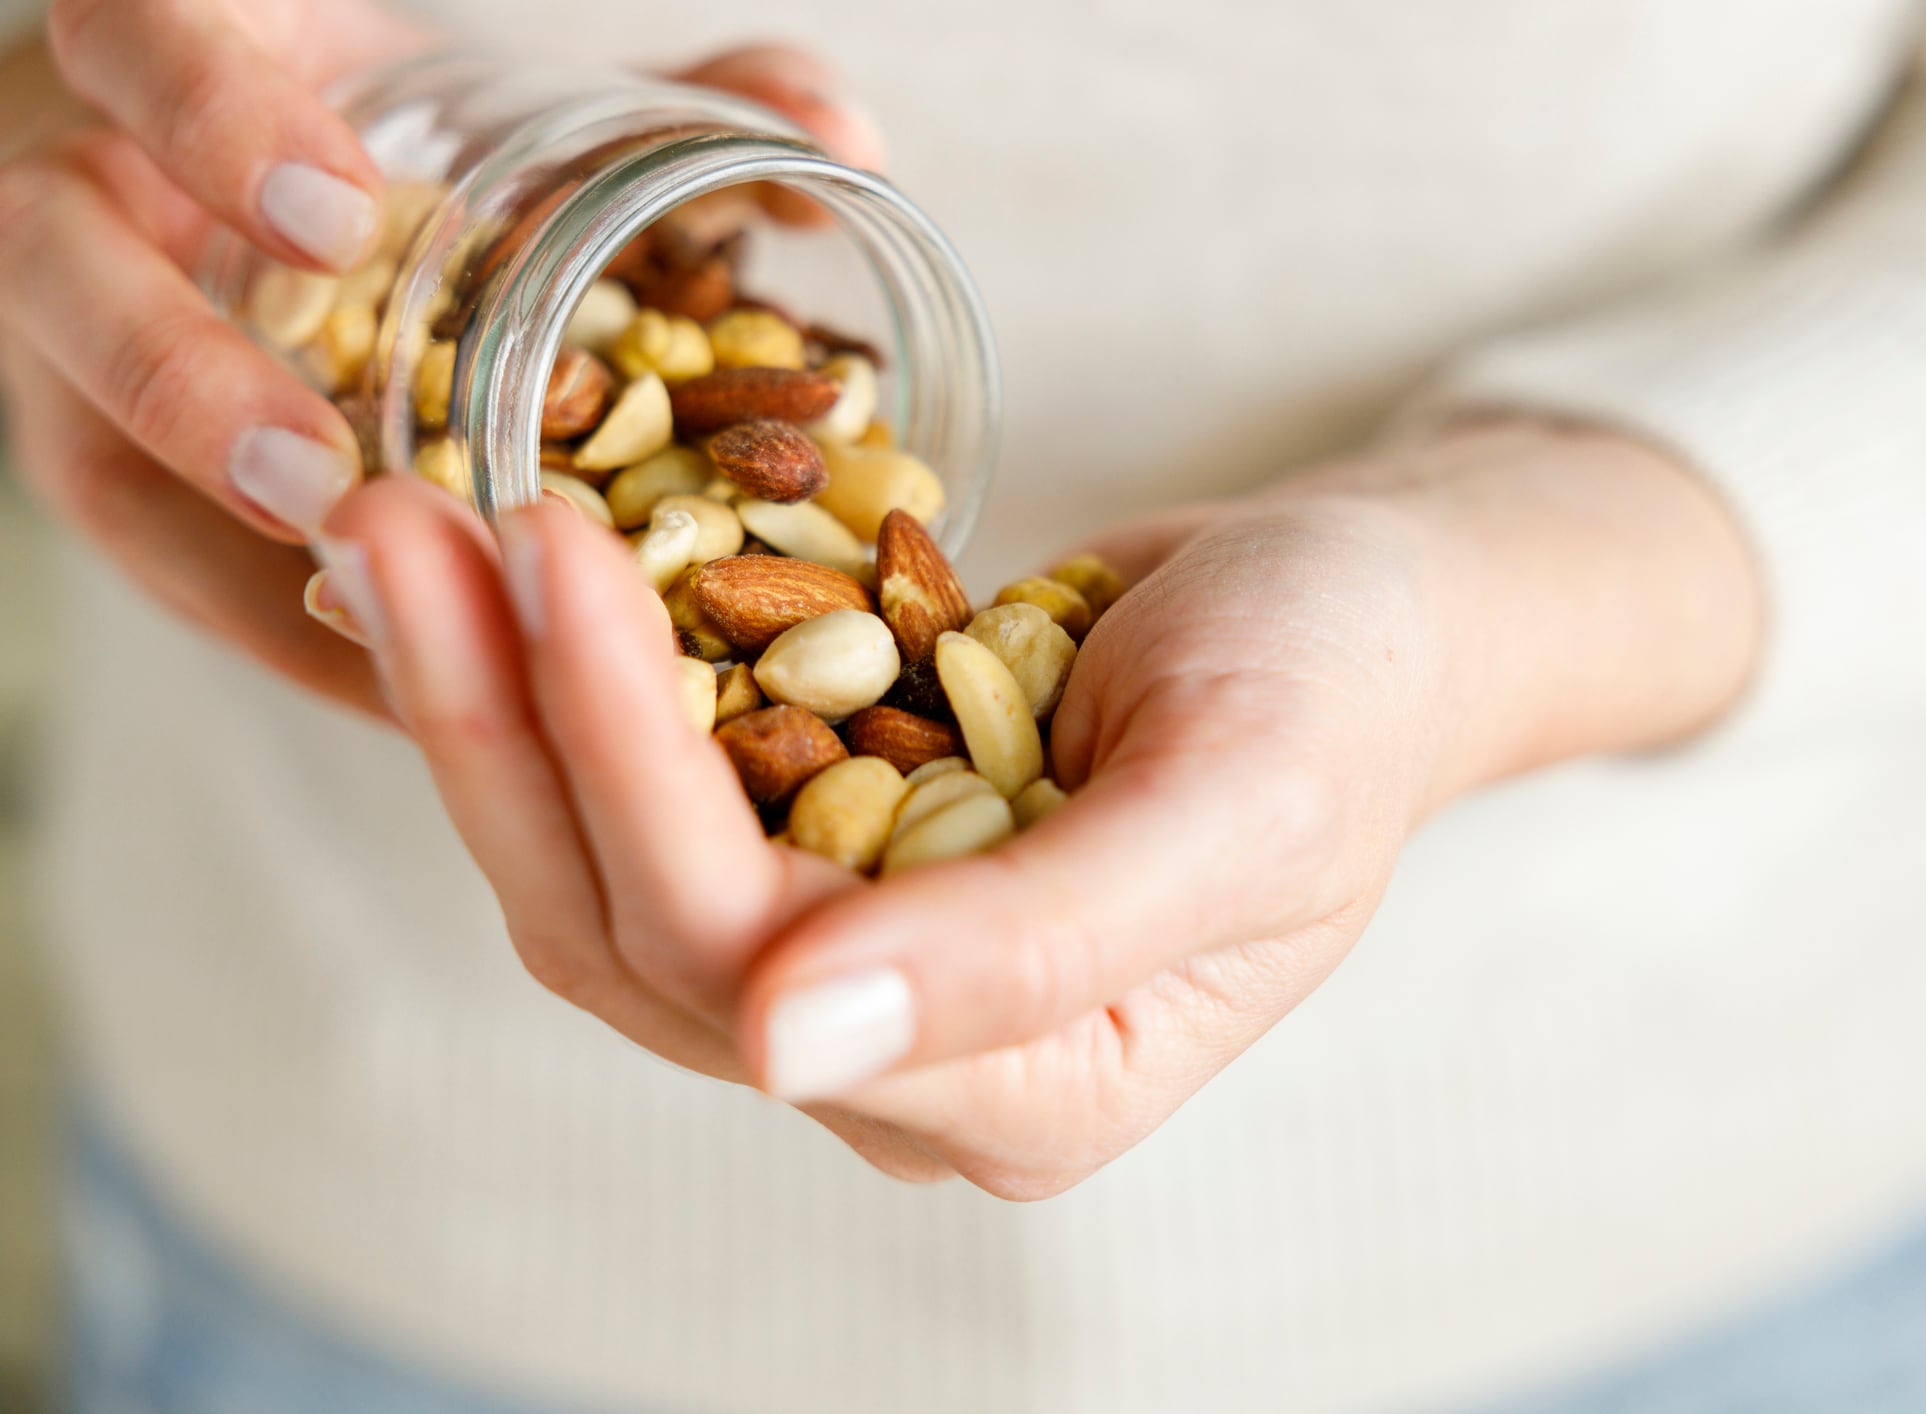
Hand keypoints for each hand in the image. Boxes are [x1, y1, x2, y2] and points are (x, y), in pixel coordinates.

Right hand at [0, 3, 880, 718]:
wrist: (199, 192)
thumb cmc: (364, 136)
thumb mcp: (482, 102)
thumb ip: (661, 110)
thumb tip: (843, 143)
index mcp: (163, 67)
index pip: (144, 50)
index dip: (220, 121)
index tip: (340, 212)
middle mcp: (86, 212)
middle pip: (65, 279)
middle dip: (181, 377)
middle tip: (322, 476)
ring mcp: (68, 361)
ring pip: (96, 458)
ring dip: (245, 563)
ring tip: (377, 621)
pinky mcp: (113, 488)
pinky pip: (182, 578)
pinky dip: (306, 639)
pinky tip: (429, 701)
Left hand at [316, 419, 1761, 1195]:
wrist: (1362, 615)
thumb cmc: (1343, 698)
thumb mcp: (1241, 803)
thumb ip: (1037, 942)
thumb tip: (788, 1048)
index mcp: (1022, 1091)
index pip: (748, 961)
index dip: (622, 765)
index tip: (550, 545)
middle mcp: (904, 1059)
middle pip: (624, 927)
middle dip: (503, 723)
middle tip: (399, 513)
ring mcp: (851, 961)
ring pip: (598, 866)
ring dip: (493, 700)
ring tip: (405, 520)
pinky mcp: (815, 858)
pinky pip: (643, 793)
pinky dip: (558, 682)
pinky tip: (488, 567)